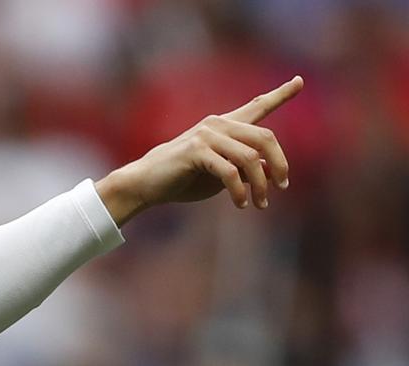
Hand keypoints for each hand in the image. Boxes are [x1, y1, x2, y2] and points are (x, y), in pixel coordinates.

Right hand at [95, 76, 303, 225]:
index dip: (281, 94)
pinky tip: (240, 203)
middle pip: (265, 138)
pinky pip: (230, 171)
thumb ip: (247, 169)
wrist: (147, 184)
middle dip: (280, 164)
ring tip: (259, 204)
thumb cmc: (184, 179)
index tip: (299, 80)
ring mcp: (206, 135)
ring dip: (259, 185)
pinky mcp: (196, 150)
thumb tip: (273, 172)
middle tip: (282, 187)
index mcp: (225, 125)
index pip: (258, 105)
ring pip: (251, 158)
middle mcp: (218, 124)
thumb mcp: (222, 175)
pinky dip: (239, 190)